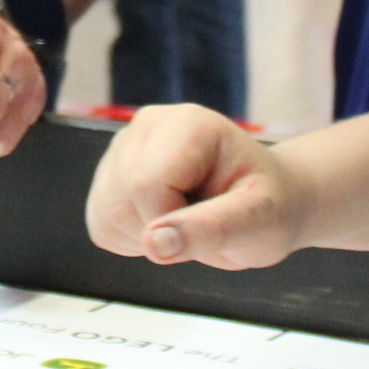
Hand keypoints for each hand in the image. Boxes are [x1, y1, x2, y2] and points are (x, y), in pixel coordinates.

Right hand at [87, 105, 306, 268]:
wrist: (261, 203)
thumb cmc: (267, 206)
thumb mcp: (260, 221)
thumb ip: (211, 230)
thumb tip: (154, 244)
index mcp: (188, 124)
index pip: (146, 183)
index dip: (173, 220)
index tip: (210, 222)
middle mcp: (148, 125)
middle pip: (121, 197)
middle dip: (161, 228)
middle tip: (203, 222)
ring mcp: (123, 148)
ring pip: (105, 213)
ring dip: (146, 237)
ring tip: (188, 220)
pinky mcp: (109, 176)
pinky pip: (101, 225)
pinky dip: (132, 239)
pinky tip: (166, 224)